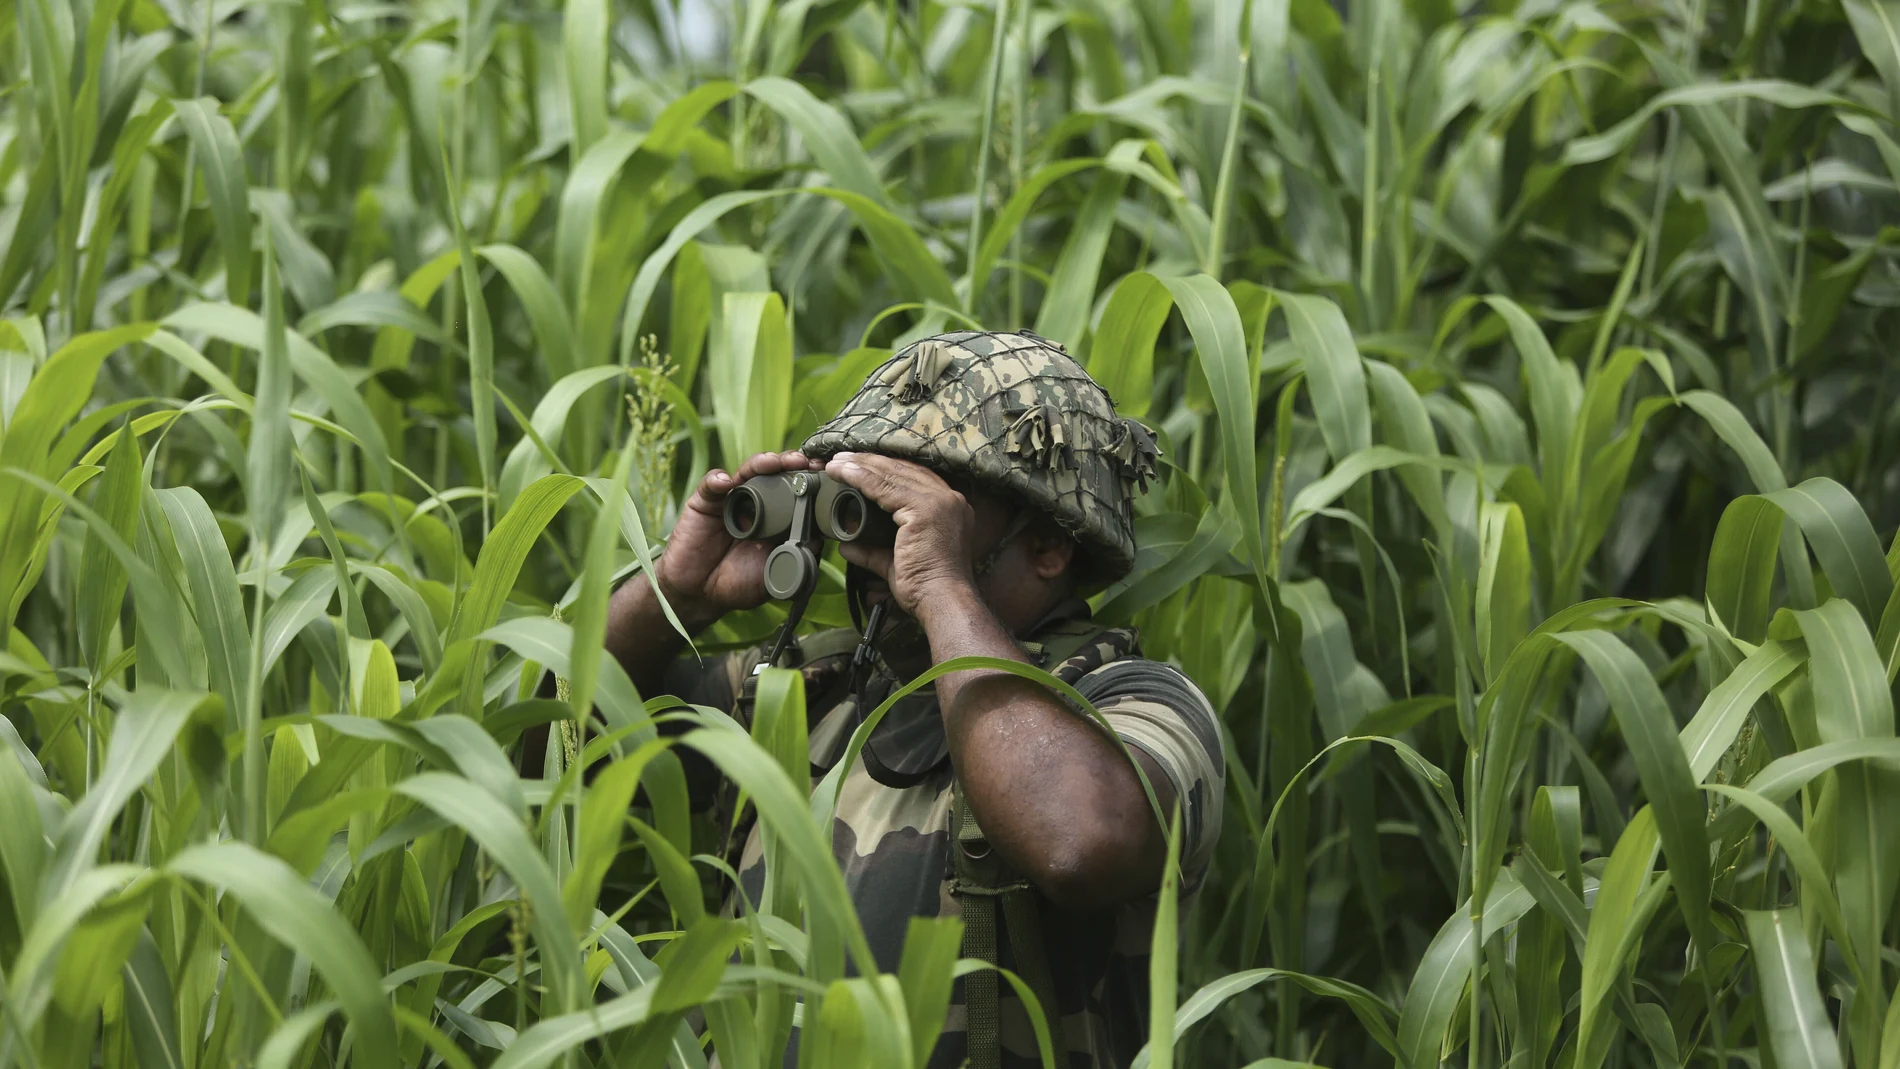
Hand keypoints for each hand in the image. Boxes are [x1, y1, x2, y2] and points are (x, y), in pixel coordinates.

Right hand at [654, 451, 823, 627]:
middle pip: (776, 474)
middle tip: (805, 463)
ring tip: (772, 463)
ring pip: (748, 472)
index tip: (825, 475)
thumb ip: (798, 553)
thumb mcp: (776, 571)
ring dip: (761, 464)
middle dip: (792, 464)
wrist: (701, 594)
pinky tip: (725, 482)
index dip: (811, 481)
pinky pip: (711, 485)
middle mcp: (756, 503)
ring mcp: (731, 499)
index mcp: (778, 518)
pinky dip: (717, 480)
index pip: (797, 491)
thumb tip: (821, 534)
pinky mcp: (705, 502)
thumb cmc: (740, 584)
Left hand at [823, 452, 979, 620]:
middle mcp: (949, 499)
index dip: (885, 469)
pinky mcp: (924, 509)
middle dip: (869, 462)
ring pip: (892, 474)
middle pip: (903, 470)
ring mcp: (939, 501)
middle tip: (841, 458)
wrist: (943, 602)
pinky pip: (886, 487)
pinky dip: (861, 478)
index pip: (913, 478)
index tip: (859, 466)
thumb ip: (872, 551)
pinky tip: (843, 473)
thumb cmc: (926, 587)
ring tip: (836, 462)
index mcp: (950, 508)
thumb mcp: (896, 562)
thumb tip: (846, 545)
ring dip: (861, 466)